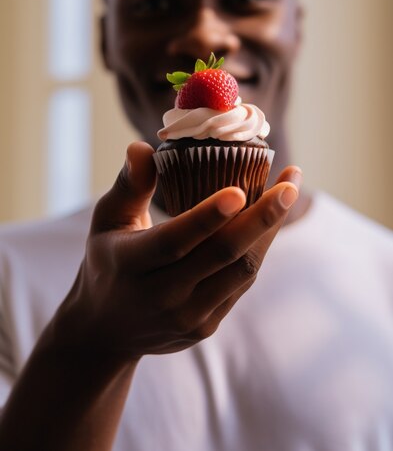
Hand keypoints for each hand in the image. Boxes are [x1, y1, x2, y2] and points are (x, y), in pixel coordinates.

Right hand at [62, 141, 301, 362]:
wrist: (106, 331)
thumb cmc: (108, 261)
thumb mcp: (106, 221)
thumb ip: (129, 185)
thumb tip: (143, 147)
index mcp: (131, 264)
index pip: (174, 241)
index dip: (207, 217)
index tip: (239, 191)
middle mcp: (161, 295)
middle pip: (221, 256)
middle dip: (261, 219)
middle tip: (290, 185)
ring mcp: (187, 316)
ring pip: (240, 271)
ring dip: (269, 231)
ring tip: (288, 193)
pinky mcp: (205, 327)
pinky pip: (240, 284)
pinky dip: (258, 249)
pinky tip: (270, 221)